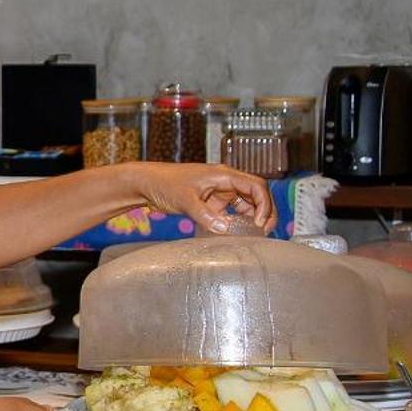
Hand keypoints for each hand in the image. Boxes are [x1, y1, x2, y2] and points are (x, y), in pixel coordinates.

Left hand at [129, 162, 276, 234]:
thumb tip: (225, 227)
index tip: (259, 223)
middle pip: (256, 194)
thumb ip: (205, 215)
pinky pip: (232, 211)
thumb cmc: (165, 183)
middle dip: (264, 212)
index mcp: (224, 175)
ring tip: (254, 235)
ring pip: (246, 203)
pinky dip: (237, 221)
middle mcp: (226, 181)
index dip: (263, 204)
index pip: (256, 186)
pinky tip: (235, 233)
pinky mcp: (212, 201)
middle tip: (264, 231)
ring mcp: (220, 191)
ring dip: (252, 218)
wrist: (147, 184)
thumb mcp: (185, 200)